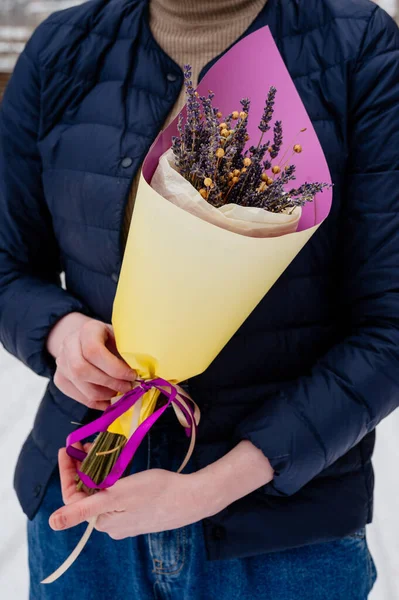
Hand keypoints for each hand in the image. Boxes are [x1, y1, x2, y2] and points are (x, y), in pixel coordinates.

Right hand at [48, 312, 135, 409]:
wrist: (86, 338)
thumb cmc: (110, 339)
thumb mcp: (120, 337)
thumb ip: (128, 352)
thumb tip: (142, 374)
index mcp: (87, 330)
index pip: (93, 351)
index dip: (114, 368)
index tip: (132, 375)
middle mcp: (68, 344)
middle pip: (82, 370)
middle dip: (109, 383)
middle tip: (127, 387)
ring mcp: (60, 362)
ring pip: (80, 386)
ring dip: (104, 394)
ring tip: (120, 392)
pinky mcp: (60, 378)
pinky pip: (78, 396)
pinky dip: (97, 402)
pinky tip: (110, 399)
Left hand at [50, 441, 273, 537]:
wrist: (192, 496)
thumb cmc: (156, 492)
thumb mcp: (118, 496)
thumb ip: (84, 509)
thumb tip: (52, 523)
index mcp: (102, 521)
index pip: (73, 497)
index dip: (67, 472)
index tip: (67, 448)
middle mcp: (110, 523)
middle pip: (87, 493)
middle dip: (83, 467)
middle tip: (84, 442)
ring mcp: (124, 518)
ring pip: (102, 491)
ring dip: (97, 469)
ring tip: (99, 446)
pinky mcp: (137, 510)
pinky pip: (116, 492)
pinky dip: (111, 475)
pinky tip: (116, 462)